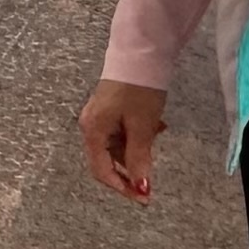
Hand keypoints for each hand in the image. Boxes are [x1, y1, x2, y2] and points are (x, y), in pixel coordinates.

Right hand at [81, 78, 166, 199]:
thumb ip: (139, 159)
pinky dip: (138, 135)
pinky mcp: (110, 107)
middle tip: (153, 173)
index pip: (101, 170)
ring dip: (137, 148)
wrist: (141, 51)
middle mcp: (91, 124)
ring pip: (117, 145)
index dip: (122, 187)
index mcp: (93, 130)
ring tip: (157, 135)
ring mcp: (99, 115)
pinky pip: (122, 131)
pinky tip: (155, 125)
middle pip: (108, 159)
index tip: (143, 198)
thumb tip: (141, 187)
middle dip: (131, 167)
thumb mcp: (142, 126)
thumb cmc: (139, 89)